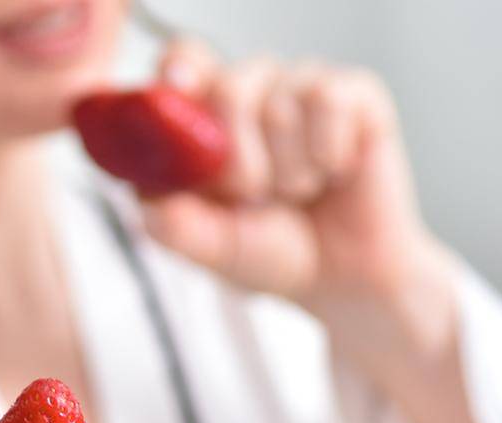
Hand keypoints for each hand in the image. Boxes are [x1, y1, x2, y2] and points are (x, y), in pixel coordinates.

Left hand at [140, 42, 459, 380]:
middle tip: (254, 195)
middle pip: (227, 88)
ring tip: (298, 191)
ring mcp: (300, 87)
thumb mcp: (213, 249)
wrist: (342, 279)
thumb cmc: (271, 252)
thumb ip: (177, 227)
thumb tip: (149, 204)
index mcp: (204, 116)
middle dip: (237, 160)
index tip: (179, 97)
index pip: (181, 63)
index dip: (178, 77)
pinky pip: (327, 100)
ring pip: (279, 104)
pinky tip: (333, 171)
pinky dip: (326, 151)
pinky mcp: (353, 94)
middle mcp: (251, 91)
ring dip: (287, 170)